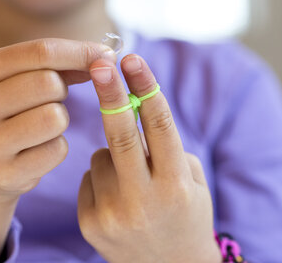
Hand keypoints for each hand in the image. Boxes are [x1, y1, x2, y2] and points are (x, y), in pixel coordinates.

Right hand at [0, 39, 114, 262]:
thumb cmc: (7, 113)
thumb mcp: (16, 81)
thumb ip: (56, 65)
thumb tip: (103, 57)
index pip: (41, 52)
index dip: (80, 52)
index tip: (107, 56)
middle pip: (49, 84)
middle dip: (62, 90)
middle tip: (50, 99)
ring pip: (55, 118)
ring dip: (60, 120)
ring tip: (41, 125)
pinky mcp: (3, 174)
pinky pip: (57, 150)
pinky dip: (57, 147)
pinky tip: (36, 150)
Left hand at [78, 54, 220, 262]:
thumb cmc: (186, 215)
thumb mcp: (192, 182)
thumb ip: (166, 148)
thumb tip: (129, 107)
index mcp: (177, 186)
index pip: (160, 126)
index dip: (145, 87)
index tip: (132, 59)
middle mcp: (145, 200)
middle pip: (121, 135)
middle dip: (110, 93)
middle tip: (99, 63)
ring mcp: (113, 214)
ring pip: (102, 154)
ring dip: (115, 154)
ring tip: (133, 183)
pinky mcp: (90, 222)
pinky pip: (91, 175)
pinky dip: (103, 176)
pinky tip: (118, 199)